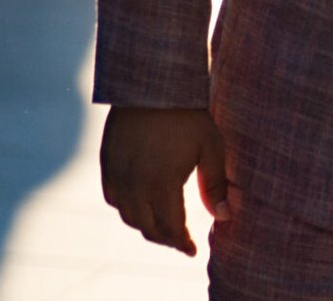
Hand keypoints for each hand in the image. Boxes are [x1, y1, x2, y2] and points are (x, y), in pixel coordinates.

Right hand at [100, 106, 231, 255]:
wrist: (152, 83)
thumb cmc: (188, 113)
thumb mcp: (210, 146)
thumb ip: (216, 184)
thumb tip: (225, 215)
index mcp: (161, 185)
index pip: (171, 229)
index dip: (183, 243)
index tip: (193, 249)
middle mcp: (134, 186)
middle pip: (148, 227)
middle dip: (166, 237)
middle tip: (180, 239)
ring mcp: (117, 175)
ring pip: (128, 216)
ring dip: (146, 224)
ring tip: (163, 223)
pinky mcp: (107, 163)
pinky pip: (113, 197)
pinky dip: (127, 207)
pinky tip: (140, 202)